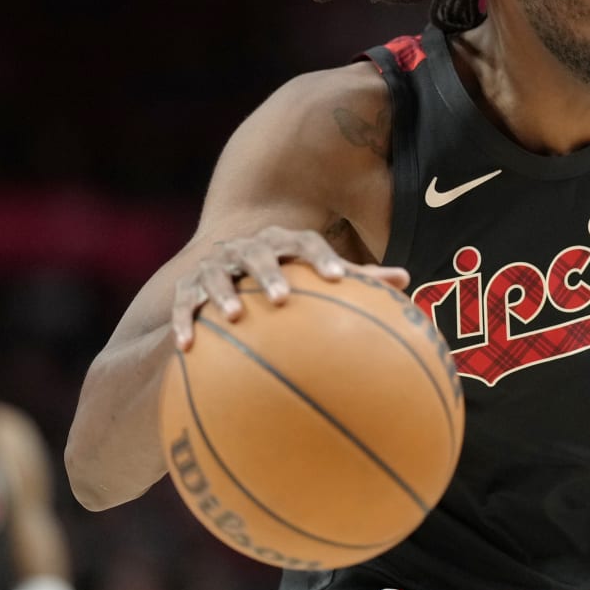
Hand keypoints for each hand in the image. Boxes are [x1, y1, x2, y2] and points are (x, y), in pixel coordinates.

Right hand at [171, 226, 410, 348]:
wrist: (226, 278)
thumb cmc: (285, 280)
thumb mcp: (316, 277)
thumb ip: (356, 279)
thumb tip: (406, 279)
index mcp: (283, 244)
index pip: (305, 242)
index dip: (322, 257)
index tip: (336, 278)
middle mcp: (247, 248)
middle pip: (258, 253)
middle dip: (269, 272)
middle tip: (283, 297)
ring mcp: (215, 265)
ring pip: (216, 274)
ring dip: (223, 293)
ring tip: (233, 315)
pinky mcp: (187, 287)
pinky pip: (182, 303)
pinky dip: (183, 321)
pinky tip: (186, 346)